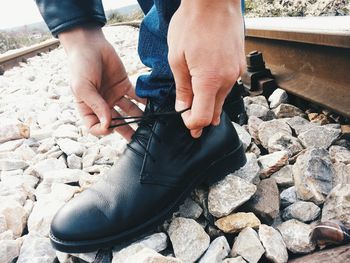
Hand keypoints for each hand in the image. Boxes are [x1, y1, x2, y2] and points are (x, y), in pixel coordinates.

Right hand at [59, 25, 144, 140]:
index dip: (102, 130)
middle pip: (116, 122)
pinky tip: (152, 106)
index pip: (95, 126)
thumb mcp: (83, 87)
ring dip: (139, 118)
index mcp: (88, 107)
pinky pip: (136, 96)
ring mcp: (114, 95)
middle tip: (140, 138)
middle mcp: (102, 104)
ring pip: (129, 111)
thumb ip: (96, 105)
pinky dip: (144, 101)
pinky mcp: (125, 85)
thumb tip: (107, 124)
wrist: (89, 44)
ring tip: (150, 123)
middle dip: (127, 130)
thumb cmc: (80, 65)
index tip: (110, 127)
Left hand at [168, 0, 245, 137]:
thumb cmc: (193, 24)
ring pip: (222, 98)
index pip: (202, 117)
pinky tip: (207, 83)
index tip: (184, 122)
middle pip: (214, 111)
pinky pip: (227, 85)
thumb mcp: (177, 58)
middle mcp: (227, 80)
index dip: (192, 123)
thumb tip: (183, 108)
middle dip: (201, 119)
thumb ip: (182, 88)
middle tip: (190, 122)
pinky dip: (216, 89)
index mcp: (209, 80)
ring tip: (195, 100)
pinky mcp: (239, 65)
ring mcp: (236, 72)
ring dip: (209, 103)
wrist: (215, 0)